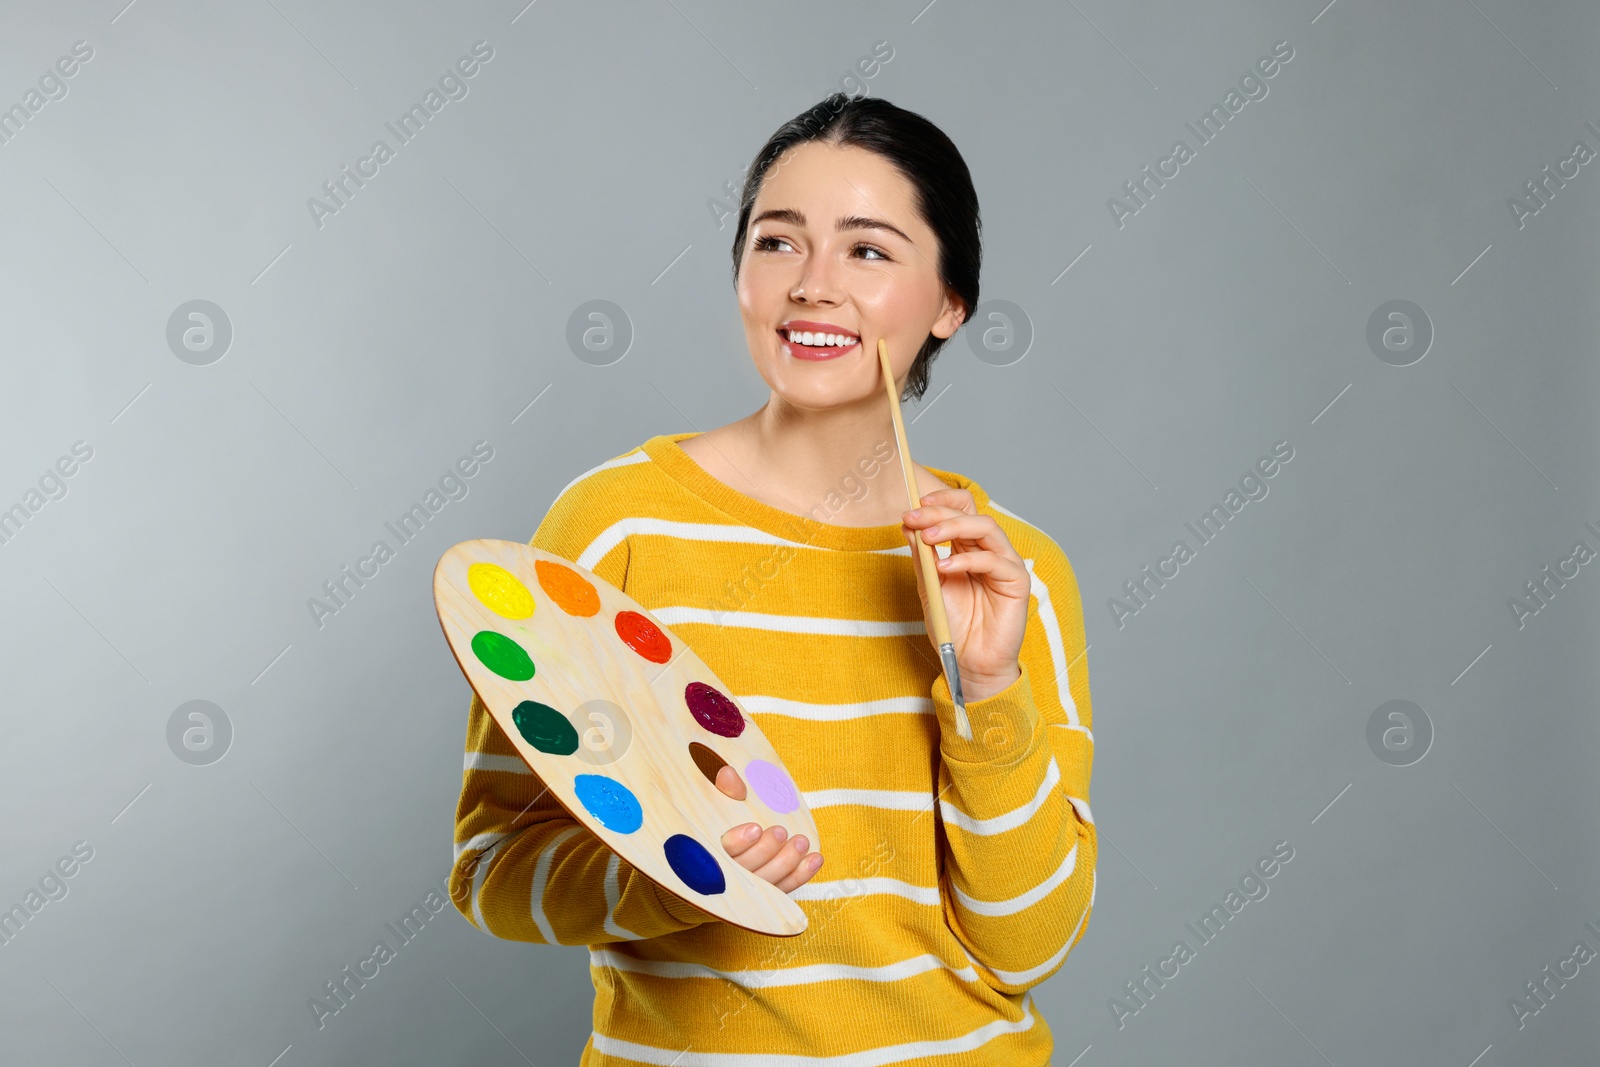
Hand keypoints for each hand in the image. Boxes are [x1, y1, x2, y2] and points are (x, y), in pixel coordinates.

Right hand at [712, 766, 822, 892]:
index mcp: (711, 850)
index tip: (755, 828)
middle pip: (746, 868)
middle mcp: (729, 873)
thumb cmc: (725, 817)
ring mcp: (750, 886)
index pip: (722, 851)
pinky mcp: (768, 893)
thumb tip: (728, 774)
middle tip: (780, 831)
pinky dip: (801, 875)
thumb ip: (726, 790)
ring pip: (767, 881)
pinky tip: (816, 859)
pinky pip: (785, 888)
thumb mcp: (722, 800)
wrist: (735, 839)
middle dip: (765, 851)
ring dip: (787, 862)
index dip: (738, 842)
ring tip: (801, 842)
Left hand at [901, 487, 1027, 701]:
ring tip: (928, 538)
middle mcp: (989, 550)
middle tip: (914, 519)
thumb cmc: (952, 625)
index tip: (914, 508)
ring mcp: (1005, 563)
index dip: (941, 502)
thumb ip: (922, 556)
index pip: (962, 509)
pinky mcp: (1017, 581)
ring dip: (953, 527)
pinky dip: (967, 560)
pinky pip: (994, 561)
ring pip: (985, 528)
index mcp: (969, 547)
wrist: (968, 661)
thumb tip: (908, 524)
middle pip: (970, 514)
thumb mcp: (929, 586)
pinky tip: (945, 567)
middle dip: (939, 513)